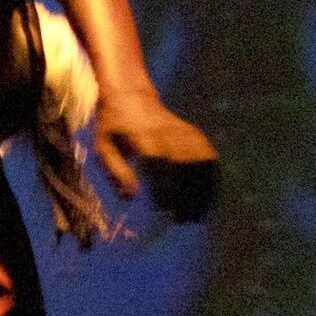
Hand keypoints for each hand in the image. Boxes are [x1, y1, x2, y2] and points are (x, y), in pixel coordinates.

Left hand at [95, 103, 218, 222]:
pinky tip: (211, 193)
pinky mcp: (193, 132)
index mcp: (145, 138)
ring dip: (202, 188)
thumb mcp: (104, 147)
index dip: (166, 189)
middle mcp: (169, 134)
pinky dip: (211, 175)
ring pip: (201, 163)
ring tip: (200, 212)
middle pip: (185, 168)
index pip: (161, 166)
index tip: (167, 211)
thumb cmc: (113, 126)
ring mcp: (184, 132)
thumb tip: (132, 197)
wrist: (131, 95)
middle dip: (188, 195)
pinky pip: (208, 155)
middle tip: (185, 219)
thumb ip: (117, 172)